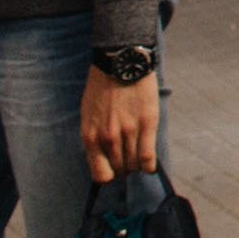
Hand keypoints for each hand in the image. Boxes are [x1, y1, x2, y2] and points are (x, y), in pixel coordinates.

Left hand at [81, 67, 158, 181]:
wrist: (120, 62)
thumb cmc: (102, 87)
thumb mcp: (88, 114)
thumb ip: (94, 136)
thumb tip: (101, 155)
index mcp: (90, 137)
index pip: (100, 174)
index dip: (108, 175)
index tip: (113, 170)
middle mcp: (108, 138)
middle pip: (119, 170)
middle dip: (124, 169)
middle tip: (129, 162)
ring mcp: (128, 132)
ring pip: (134, 165)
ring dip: (137, 166)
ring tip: (139, 159)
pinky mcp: (146, 124)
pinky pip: (148, 156)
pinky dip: (149, 165)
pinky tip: (150, 164)